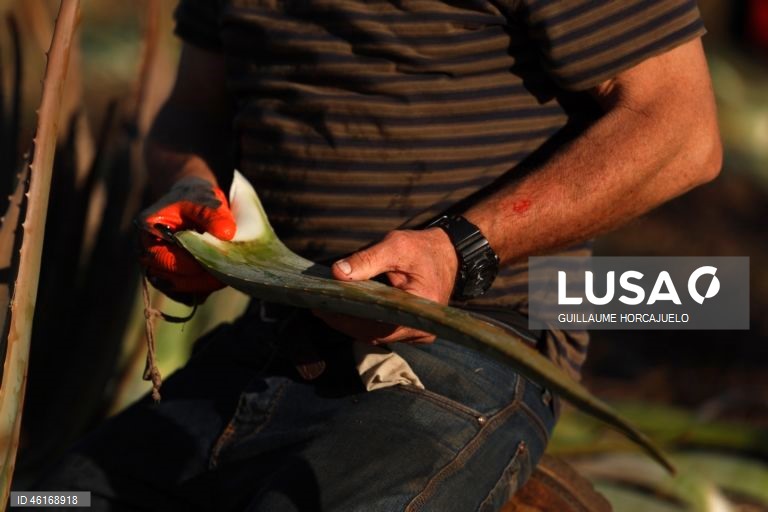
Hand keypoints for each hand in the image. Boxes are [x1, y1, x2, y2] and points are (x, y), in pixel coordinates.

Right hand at [138, 176, 235, 303]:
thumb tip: (227, 233)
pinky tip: (220, 278)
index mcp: (147, 229)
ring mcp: (158, 269)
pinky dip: (203, 289)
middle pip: (168, 279)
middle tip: (226, 272)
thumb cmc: (195, 199)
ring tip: (226, 274)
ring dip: (203, 285)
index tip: (216, 258)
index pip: (163, 257)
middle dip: (198, 278)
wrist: (193, 204)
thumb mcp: (203, 198)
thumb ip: (212, 213)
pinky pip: (187, 295)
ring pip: (178, 290)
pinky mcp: (173, 280)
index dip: (190, 263)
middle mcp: (147, 252)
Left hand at [314, 229, 457, 343]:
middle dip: (345, 321)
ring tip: (327, 307)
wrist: (449, 254)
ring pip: (376, 336)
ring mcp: (418, 334)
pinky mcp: (412, 331)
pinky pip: (383, 332)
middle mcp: (421, 329)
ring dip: (352, 323)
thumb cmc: (423, 249)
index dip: (348, 321)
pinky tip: (345, 310)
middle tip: (318, 306)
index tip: (324, 308)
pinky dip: (364, 322)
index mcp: (421, 308)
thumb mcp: (395, 246)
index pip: (378, 325)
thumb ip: (366, 260)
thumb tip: (337, 273)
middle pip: (374, 334)